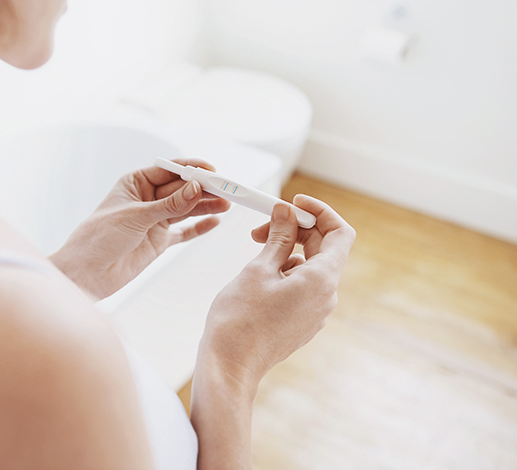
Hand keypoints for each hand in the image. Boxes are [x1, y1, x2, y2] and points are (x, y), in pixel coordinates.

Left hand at [49, 159, 230, 299]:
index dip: (191, 170)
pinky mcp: (158, 241)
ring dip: (205, 206)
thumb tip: (196, 188)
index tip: (212, 171)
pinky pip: (184, 232)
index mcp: (135, 183)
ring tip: (227, 204)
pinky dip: (199, 227)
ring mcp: (154, 220)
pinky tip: (215, 222)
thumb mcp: (136, 217)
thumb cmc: (99, 237)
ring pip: (186, 209)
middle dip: (203, 189)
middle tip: (227, 189)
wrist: (87, 274)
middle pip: (181, 189)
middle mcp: (147, 199)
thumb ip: (169, 205)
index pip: (169, 170)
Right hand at [198, 195, 355, 391]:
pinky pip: (303, 286)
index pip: (340, 233)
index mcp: (321, 280)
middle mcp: (326, 297)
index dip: (320, 212)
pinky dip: (286, 270)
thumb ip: (278, 238)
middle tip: (264, 224)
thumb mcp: (258, 269)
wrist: (230, 365)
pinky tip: (260, 273)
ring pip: (311, 267)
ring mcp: (315, 312)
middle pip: (324, 248)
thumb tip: (286, 214)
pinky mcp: (302, 321)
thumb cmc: (240, 321)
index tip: (294, 203)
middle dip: (296, 230)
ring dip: (288, 250)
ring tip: (256, 249)